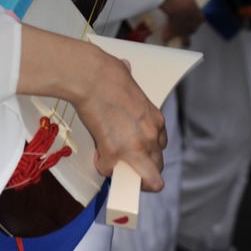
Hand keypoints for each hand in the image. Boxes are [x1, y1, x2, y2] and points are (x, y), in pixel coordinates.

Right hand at [74, 49, 166, 190]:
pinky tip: (97, 152)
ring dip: (131, 178)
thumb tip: (125, 69)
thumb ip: (130, 85)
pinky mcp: (114, 153)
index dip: (146, 149)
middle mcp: (150, 136)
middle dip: (141, 168)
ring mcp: (135, 147)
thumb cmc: (107, 73)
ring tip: (117, 170)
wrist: (91, 77)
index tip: (135, 148)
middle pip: (157, 167)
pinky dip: (102, 165)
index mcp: (155, 119)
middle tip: (125, 162)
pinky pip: (110, 171)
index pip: (160, 146)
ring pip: (148, 181)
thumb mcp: (129, 78)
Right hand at [159, 0, 203, 44]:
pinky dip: (166, 37)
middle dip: (188, 28)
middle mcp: (194, 26)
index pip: (200, 20)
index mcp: (199, 17)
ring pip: (186, 41)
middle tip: (180, 23)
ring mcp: (185, 32)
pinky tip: (163, 37)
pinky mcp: (174, 33)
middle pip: (193, 30)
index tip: (189, 15)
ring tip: (176, 38)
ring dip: (182, 40)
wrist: (177, 4)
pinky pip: (170, 38)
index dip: (194, 18)